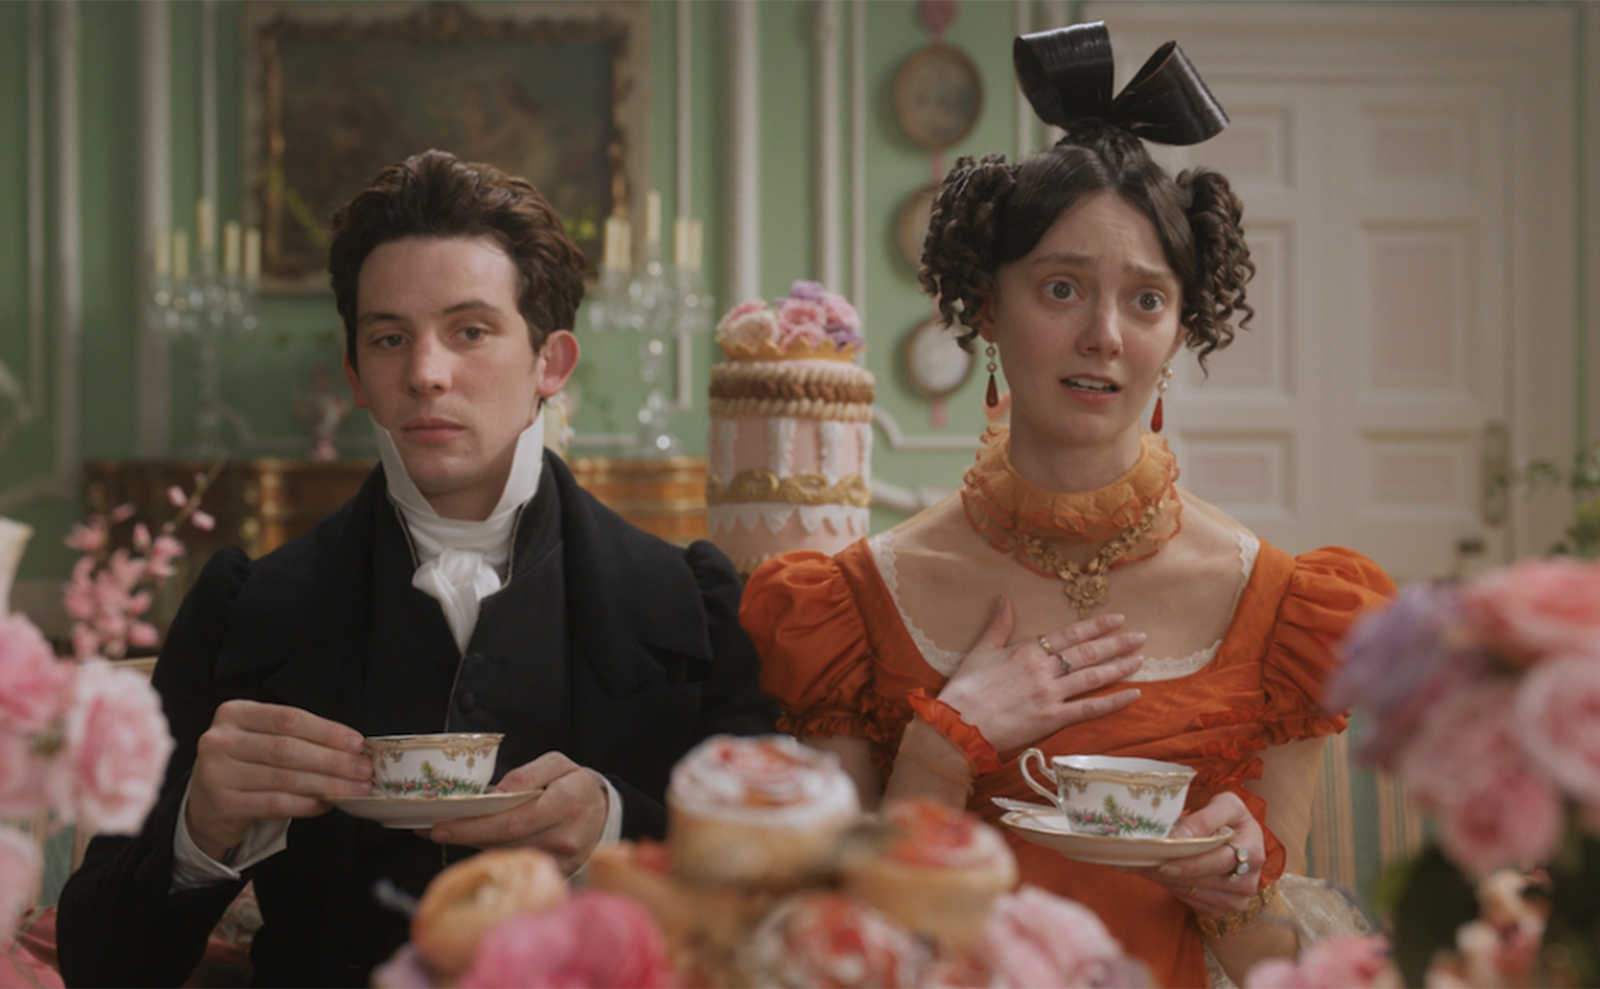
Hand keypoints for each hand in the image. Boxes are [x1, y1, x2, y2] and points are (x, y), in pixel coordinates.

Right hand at [186, 699, 370, 861]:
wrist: (206, 805)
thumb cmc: (245, 765)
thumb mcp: (261, 739)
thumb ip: (298, 737)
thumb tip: (352, 747)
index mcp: (234, 713)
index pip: (289, 718)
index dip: (327, 731)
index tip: (357, 743)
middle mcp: (220, 740)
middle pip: (288, 748)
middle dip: (333, 760)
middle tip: (363, 769)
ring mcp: (216, 773)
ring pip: (285, 778)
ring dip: (327, 784)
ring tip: (354, 789)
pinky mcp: (222, 804)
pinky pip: (275, 804)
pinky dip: (306, 804)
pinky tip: (326, 804)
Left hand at [425, 751, 608, 875]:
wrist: (605, 812)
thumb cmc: (576, 785)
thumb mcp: (558, 764)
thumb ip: (527, 775)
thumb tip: (495, 793)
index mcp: (566, 804)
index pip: (512, 821)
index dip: (473, 827)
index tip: (441, 826)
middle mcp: (564, 837)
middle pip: (505, 842)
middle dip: (465, 837)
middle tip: (432, 831)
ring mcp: (562, 860)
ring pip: (508, 855)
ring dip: (476, 845)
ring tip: (450, 832)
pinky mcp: (558, 872)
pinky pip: (519, 864)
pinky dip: (497, 854)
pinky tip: (481, 843)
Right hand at [935, 598, 1145, 752]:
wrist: (958, 725)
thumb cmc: (965, 689)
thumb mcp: (980, 651)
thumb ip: (998, 626)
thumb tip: (1005, 600)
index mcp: (1027, 651)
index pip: (1069, 634)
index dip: (1095, 626)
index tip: (1117, 619)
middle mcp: (1043, 670)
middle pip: (1087, 653)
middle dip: (1116, 643)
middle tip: (1139, 637)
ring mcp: (1050, 695)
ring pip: (1092, 677)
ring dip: (1119, 667)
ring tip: (1139, 660)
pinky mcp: (1052, 719)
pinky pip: (1089, 709)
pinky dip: (1113, 701)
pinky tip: (1132, 695)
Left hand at [1131, 791, 1264, 915]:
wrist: (1238, 837)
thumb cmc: (1231, 817)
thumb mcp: (1225, 805)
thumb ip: (1204, 820)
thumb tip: (1178, 838)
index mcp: (1253, 852)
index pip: (1219, 861)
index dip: (1190, 861)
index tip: (1163, 859)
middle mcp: (1249, 881)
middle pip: (1202, 880)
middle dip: (1168, 870)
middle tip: (1138, 860)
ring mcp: (1235, 899)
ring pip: (1192, 891)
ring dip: (1162, 878)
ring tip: (1137, 863)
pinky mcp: (1220, 909)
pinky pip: (1189, 899)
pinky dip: (1167, 886)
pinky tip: (1151, 871)